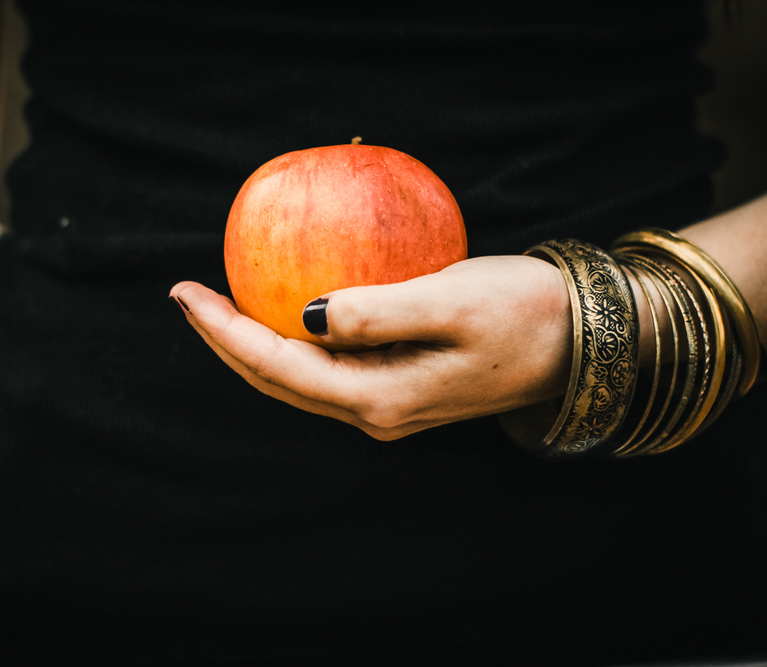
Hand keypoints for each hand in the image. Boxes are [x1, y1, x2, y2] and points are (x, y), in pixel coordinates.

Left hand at [170, 255, 573, 440]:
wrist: (581, 342)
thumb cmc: (525, 314)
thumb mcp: (453, 302)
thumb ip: (377, 311)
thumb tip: (306, 313)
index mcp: (379, 398)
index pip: (277, 367)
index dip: (224, 332)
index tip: (185, 293)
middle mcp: (374, 412)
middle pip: (276, 381)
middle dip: (224, 341)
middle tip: (186, 295)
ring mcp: (386, 404)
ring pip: (296, 379)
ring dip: (252, 343)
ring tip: (219, 305)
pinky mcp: (399, 386)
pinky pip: (325, 368)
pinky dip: (291, 340)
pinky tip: (283, 310)